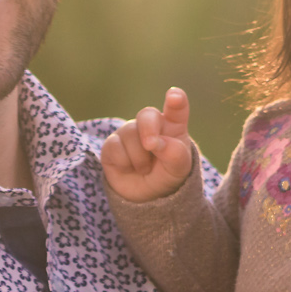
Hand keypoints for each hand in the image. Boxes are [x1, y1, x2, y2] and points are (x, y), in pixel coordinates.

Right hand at [99, 88, 196, 202]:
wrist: (145, 195)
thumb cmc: (166, 175)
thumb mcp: (179, 169)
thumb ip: (175, 154)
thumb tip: (158, 143)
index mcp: (173, 126)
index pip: (177, 109)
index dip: (176, 100)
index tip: (174, 96)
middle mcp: (151, 124)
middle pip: (147, 115)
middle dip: (148, 129)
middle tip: (151, 146)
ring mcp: (130, 132)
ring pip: (130, 135)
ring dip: (139, 158)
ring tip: (145, 169)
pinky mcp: (112, 143)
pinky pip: (115, 147)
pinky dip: (124, 163)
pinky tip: (129, 168)